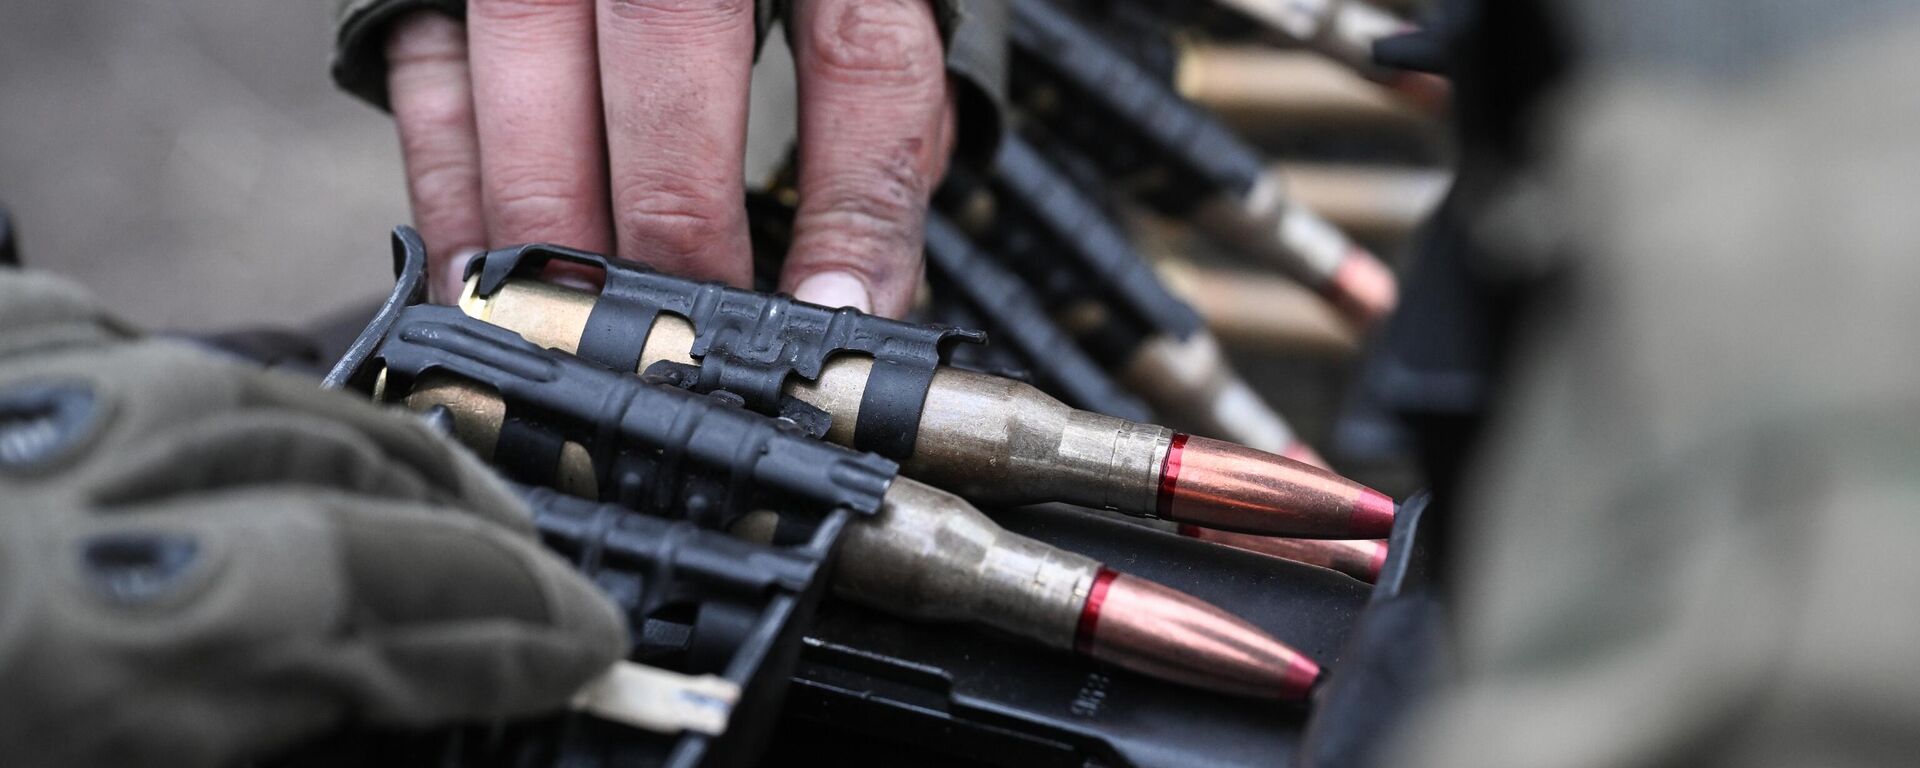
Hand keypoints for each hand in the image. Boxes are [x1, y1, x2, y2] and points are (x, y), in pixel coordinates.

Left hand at [0, 270, 625, 766]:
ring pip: (215, 377)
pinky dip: (189, 378)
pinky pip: (84, 335)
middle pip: (312, 460)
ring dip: (357, 438)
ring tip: (439, 500)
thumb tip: (430, 710)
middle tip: (544, 583)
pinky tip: (254, 417)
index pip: (355, 598)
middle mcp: (21, 507)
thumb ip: (295, 745)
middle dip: (463, 524)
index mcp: (76, 654)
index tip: (580, 646)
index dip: (499, 625)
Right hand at [385, 0, 955, 316]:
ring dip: (555, 230)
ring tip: (583, 339)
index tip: (839, 318)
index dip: (852, 205)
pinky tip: (484, 284)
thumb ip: (870, 117)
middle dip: (680, 223)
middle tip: (692, 340)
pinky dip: (454, 200)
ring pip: (530, 72)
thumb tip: (860, 289)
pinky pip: (432, 85)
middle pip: (677, 49)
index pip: (861, 58)